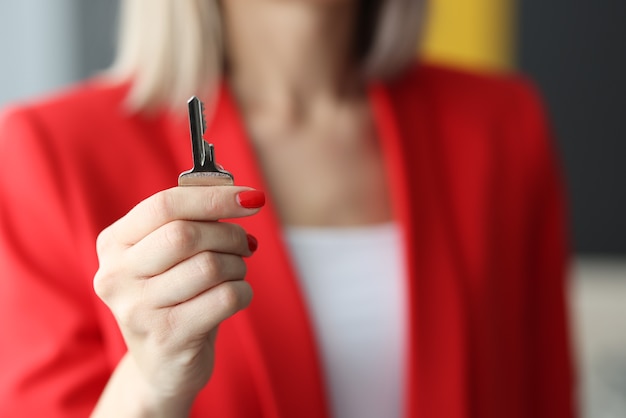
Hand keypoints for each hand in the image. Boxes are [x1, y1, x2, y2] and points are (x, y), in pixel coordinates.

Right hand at [92, 186, 264, 415]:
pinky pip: (224, 298)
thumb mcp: (171, 256)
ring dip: (237, 265)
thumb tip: (237, 192)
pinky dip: (243, 291)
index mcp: (113, 244)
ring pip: (210, 266)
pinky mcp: (166, 338)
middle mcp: (115, 276)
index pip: (164, 205)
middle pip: (186, 234)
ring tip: (236, 272)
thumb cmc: (174, 297)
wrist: (162, 365)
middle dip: (229, 234)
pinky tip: (237, 295)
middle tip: (245, 243)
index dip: (213, 197)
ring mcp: (137, 310)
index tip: (251, 198)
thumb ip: (193, 219)